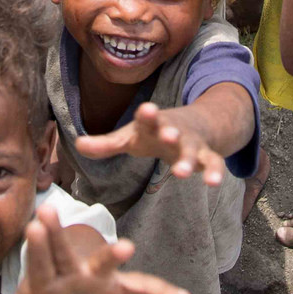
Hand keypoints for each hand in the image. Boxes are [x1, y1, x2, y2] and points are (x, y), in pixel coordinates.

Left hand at [0, 205, 190, 293]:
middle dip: (58, 236)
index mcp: (45, 276)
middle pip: (62, 252)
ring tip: (127, 247)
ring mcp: (94, 276)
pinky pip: (140, 288)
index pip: (39, 261)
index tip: (35, 225)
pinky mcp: (115, 287)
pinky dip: (161, 293)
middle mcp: (70, 269)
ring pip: (103, 263)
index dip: (38, 245)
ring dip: (113, 255)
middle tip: (49, 212)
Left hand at [75, 103, 228, 185]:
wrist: (196, 124)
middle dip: (170, 133)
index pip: (147, 118)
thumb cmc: (154, 133)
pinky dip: (215, 172)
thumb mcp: (131, 137)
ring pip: (192, 151)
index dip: (147, 115)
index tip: (147, 110)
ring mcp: (192, 143)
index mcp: (152, 124)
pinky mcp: (207, 156)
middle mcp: (173, 130)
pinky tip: (214, 183)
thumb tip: (77, 144)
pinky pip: (213, 163)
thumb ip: (106, 144)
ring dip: (189, 160)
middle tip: (168, 136)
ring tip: (182, 173)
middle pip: (172, 131)